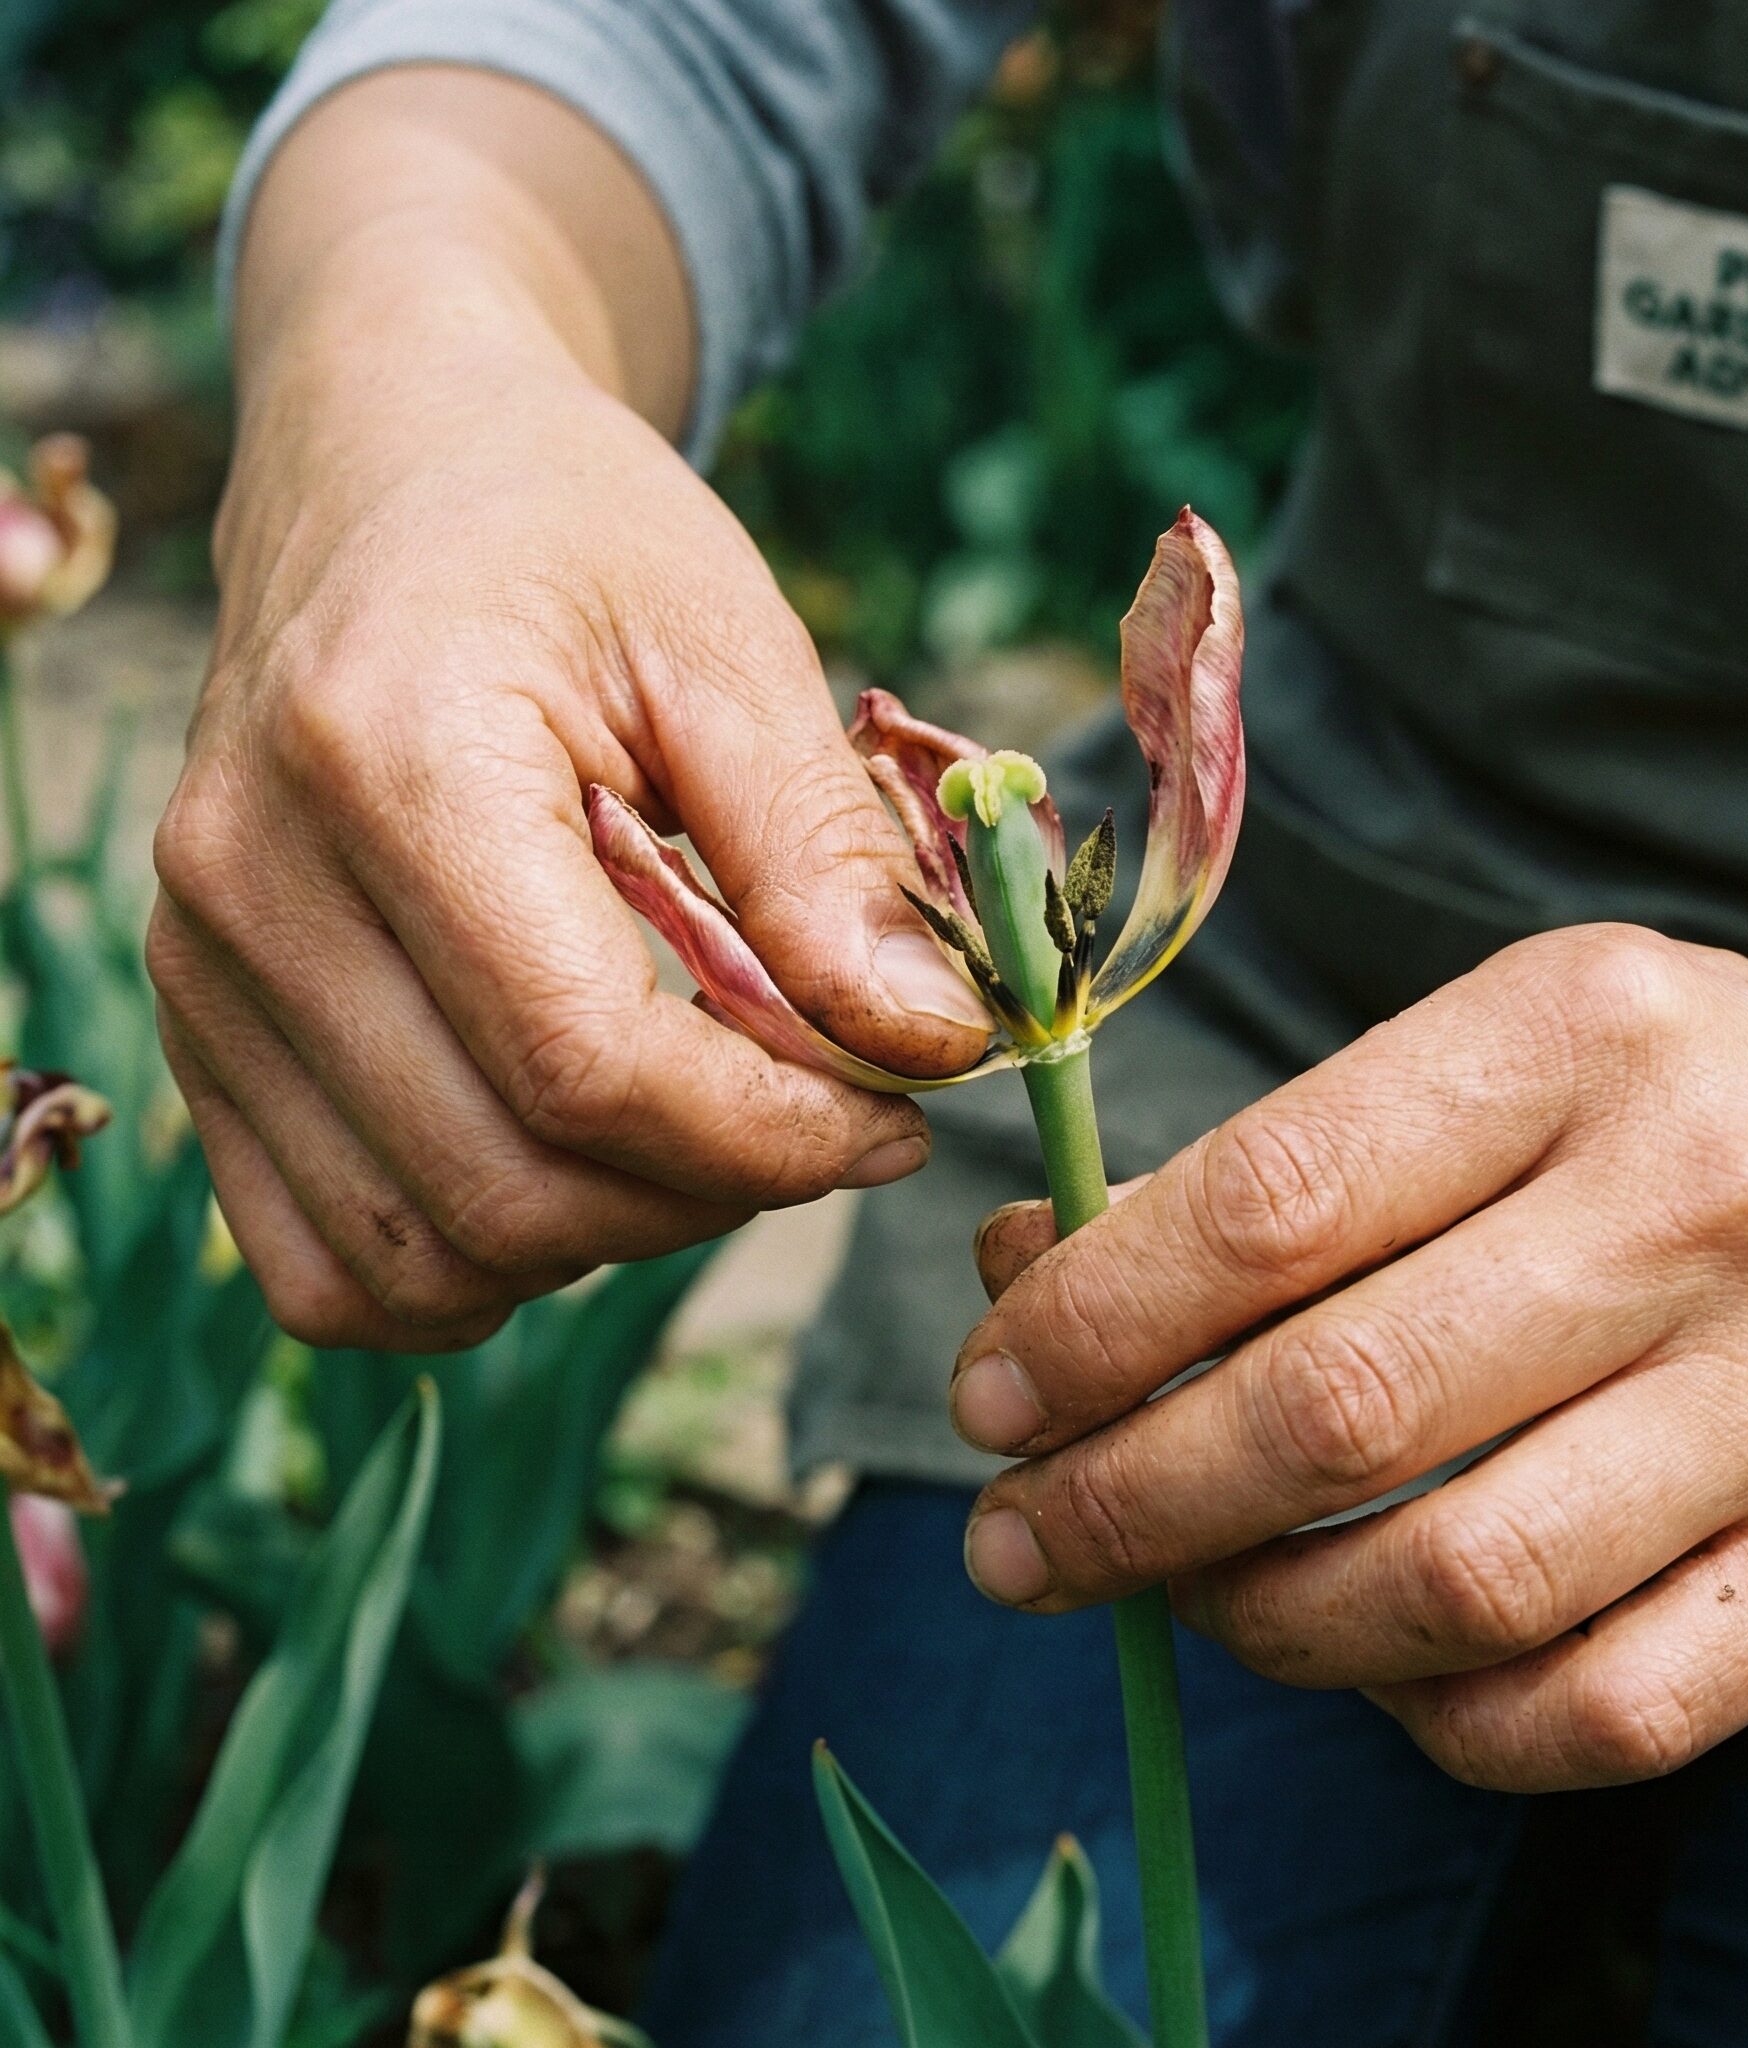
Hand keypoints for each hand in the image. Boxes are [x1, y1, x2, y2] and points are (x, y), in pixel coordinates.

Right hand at [149, 74, 983, 1350]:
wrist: (388, 473)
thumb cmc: (569, 536)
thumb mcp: (727, 646)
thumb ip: (823, 855)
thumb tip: (931, 1042)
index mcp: (385, 760)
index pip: (588, 1065)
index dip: (772, 1135)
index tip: (894, 1119)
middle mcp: (250, 887)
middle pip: (509, 1186)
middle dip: (712, 1194)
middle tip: (827, 1123)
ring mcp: (199, 977)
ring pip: (422, 1261)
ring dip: (608, 1237)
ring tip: (709, 1131)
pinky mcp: (200, 1036)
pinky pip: (327, 1267)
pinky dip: (478, 1267)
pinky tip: (581, 1169)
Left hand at [954, 923, 1747, 1789]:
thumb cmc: (1664, 1097)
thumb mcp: (1482, 1051)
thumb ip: (1263, 1170)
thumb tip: (1026, 1280)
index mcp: (1577, 1033)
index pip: (1272, 1201)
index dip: (1090, 1321)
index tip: (988, 1392)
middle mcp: (1703, 1201)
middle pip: (1343, 1409)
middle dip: (1127, 1498)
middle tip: (1019, 1533)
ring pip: (1457, 1583)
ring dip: (1257, 1619)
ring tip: (1175, 1588)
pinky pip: (1602, 1712)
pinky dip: (1431, 1718)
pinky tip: (1356, 1659)